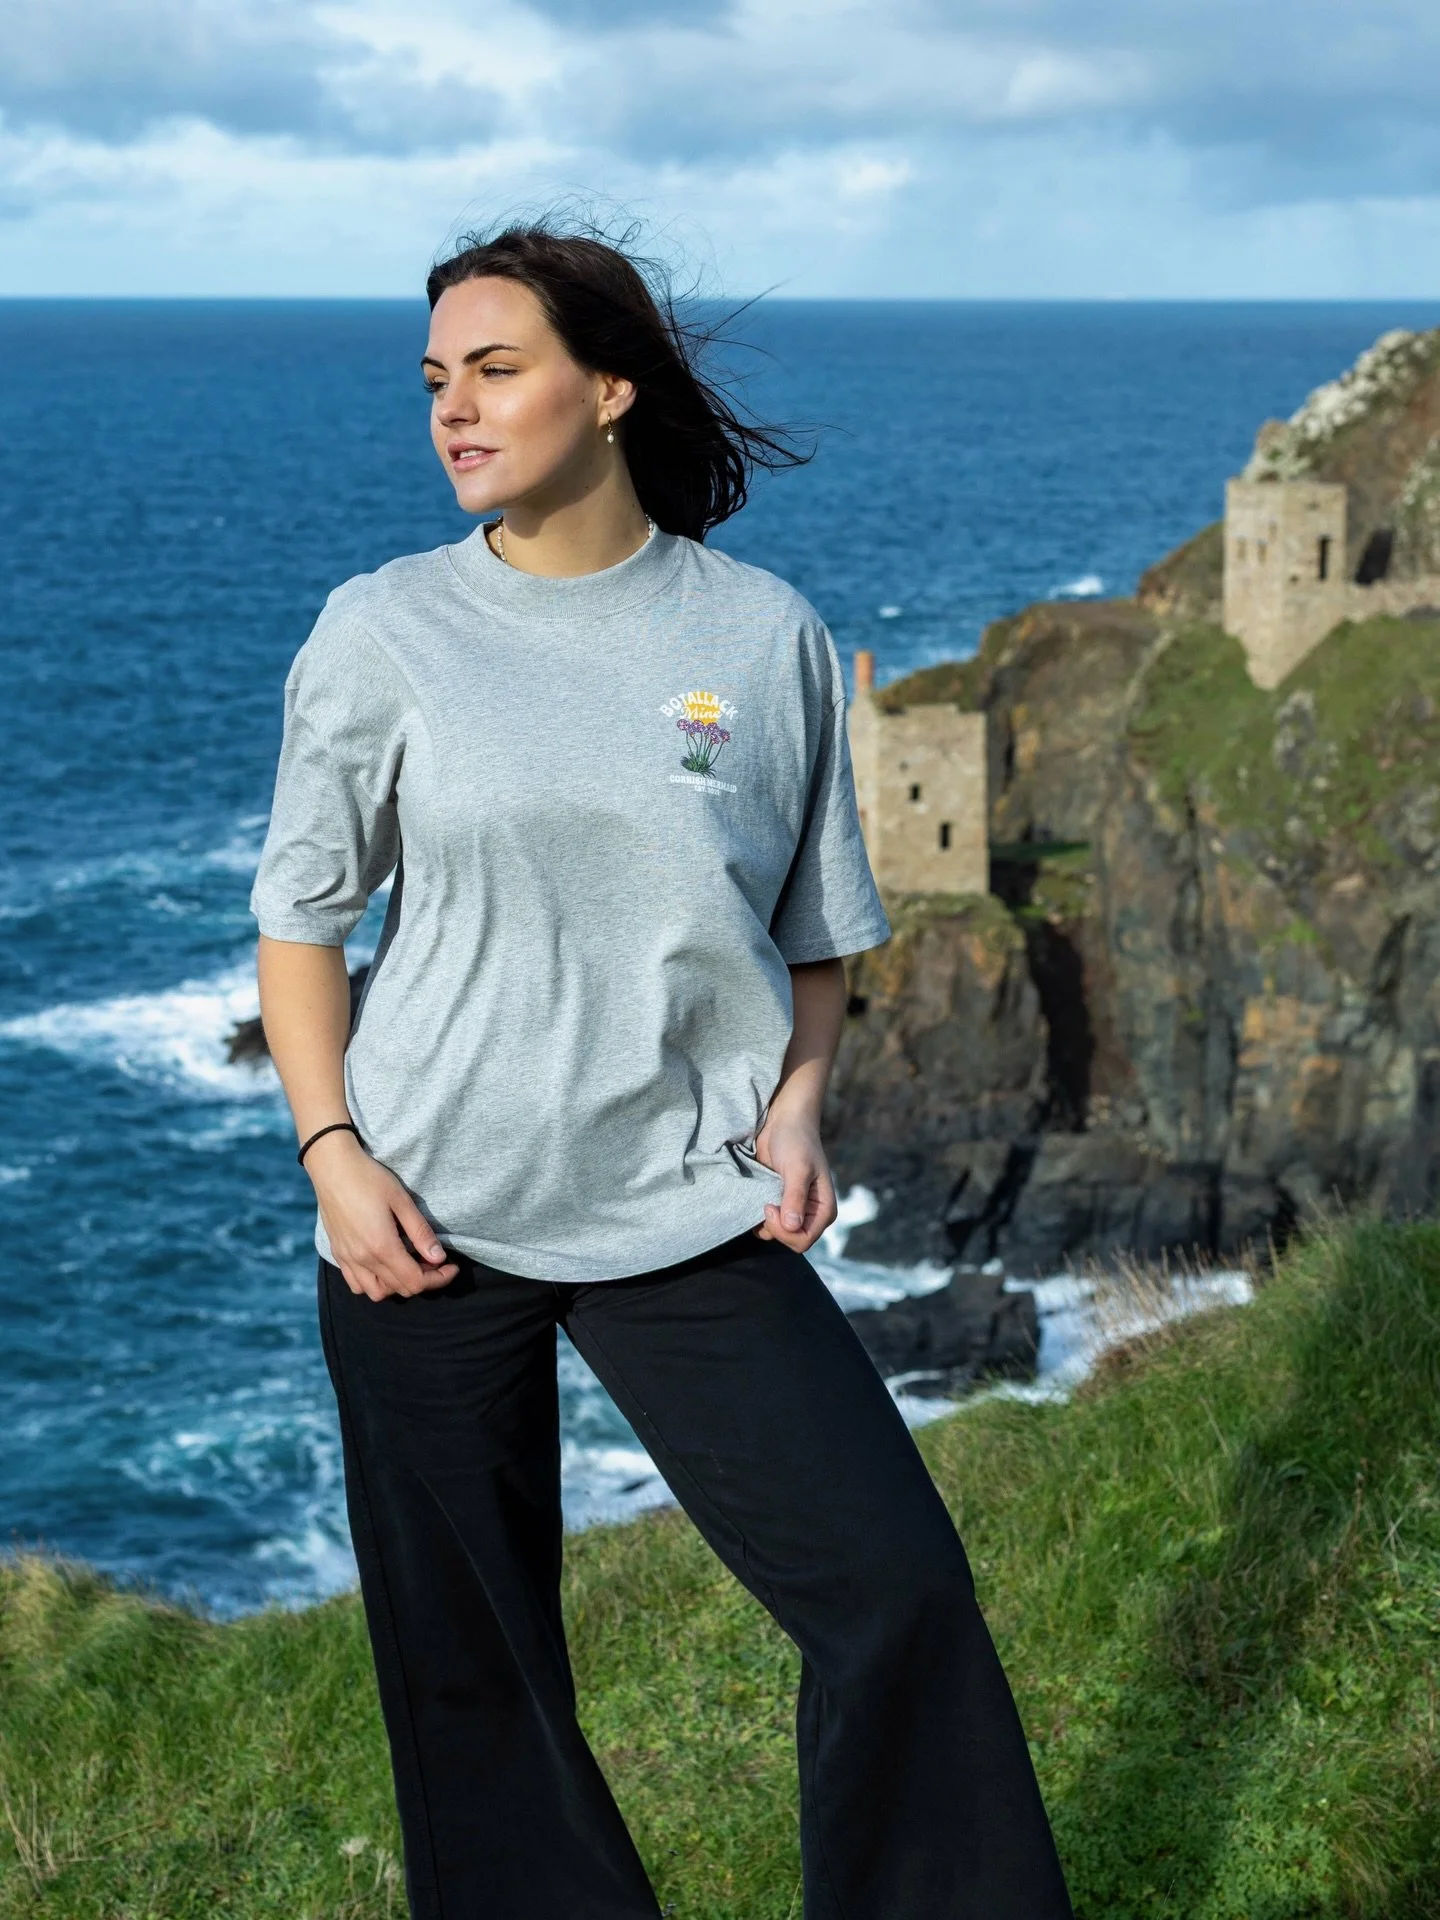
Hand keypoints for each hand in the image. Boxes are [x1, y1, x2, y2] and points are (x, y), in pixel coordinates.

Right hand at [303, 1131, 458, 1300]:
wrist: (332, 1166)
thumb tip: (438, 1258)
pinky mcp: (338, 1253)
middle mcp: (363, 1259)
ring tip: (409, 1264)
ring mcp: (347, 1259)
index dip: (439, 1279)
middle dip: (424, 1280)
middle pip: (400, 1289)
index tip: (452, 1266)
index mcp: (381, 1247)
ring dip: (398, 1286)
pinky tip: (384, 1265)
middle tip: (435, 1260)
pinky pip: (357, 1284)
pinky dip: (374, 1283)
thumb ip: (420, 1232)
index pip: (416, 1281)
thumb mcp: (401, 1201)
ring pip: (377, 1292)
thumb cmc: (369, 1178)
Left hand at [750, 1112, 836, 1254]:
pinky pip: (767, 1223)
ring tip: (760, 1198)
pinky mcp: (779, 1204)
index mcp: (824, 1209)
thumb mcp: (797, 1168)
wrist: (784, 1122)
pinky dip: (757, 1216)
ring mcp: (794, 1210)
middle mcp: (811, 1214)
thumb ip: (794, 1198)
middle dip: (774, 1227)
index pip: (803, 1240)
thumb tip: (792, 1226)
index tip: (770, 1206)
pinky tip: (756, 1199)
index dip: (784, 1231)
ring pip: (776, 1234)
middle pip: (790, 1241)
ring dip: (764, 1222)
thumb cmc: (796, 1141)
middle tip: (765, 1203)